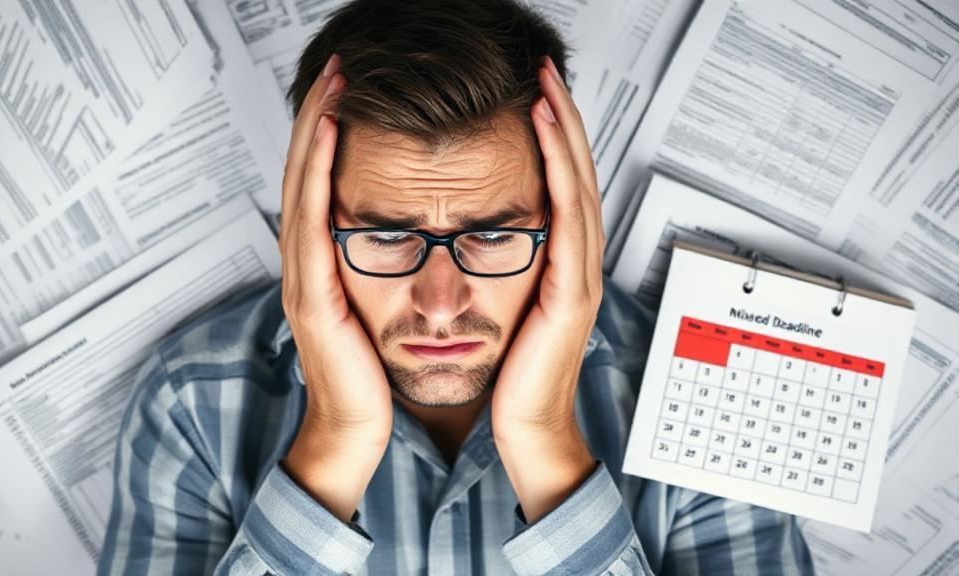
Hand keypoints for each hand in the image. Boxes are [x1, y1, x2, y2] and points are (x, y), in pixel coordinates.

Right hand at [278, 54, 392, 521]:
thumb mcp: (380, 309)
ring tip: (330, 84)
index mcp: (326, 265)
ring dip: (315, 130)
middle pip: (304, 173)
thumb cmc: (373, 374)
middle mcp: (307, 264)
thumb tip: (411, 233)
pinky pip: (310, 221)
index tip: (346, 89)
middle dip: (318, 116)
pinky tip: (328, 135)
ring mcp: (303, 277)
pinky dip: (315, 173)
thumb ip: (382, 268)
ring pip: (301, 187)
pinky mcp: (312, 297)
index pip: (321, 184)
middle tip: (334, 67)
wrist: (358, 429)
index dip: (328, 134)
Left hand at [491, 56, 601, 522]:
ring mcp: (580, 273)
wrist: (520, 426)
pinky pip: (570, 214)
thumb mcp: (498, 306)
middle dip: (563, 118)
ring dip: (564, 130)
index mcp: (557, 264)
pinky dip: (561, 167)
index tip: (532, 95)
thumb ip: (494, 265)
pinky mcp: (573, 289)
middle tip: (545, 72)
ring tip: (547, 87)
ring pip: (579, 184)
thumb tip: (462, 230)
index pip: (559, 184)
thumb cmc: (506, 373)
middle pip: (576, 173)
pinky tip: (547, 132)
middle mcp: (575, 262)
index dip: (552, 137)